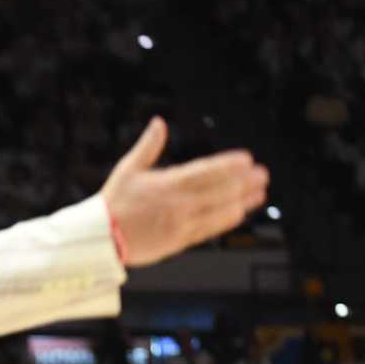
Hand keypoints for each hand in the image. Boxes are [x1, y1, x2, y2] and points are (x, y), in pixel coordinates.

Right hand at [99, 118, 268, 268]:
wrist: (101, 238)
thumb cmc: (114, 202)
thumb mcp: (128, 168)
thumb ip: (148, 146)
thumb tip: (159, 122)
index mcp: (167, 184)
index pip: (205, 172)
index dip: (228, 165)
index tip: (246, 159)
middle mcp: (178, 204)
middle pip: (218, 191)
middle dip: (243, 182)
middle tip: (263, 175)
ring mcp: (180, 224)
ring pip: (217, 211)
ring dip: (241, 201)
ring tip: (259, 194)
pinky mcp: (178, 241)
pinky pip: (207, 230)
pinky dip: (225, 221)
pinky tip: (239, 213)